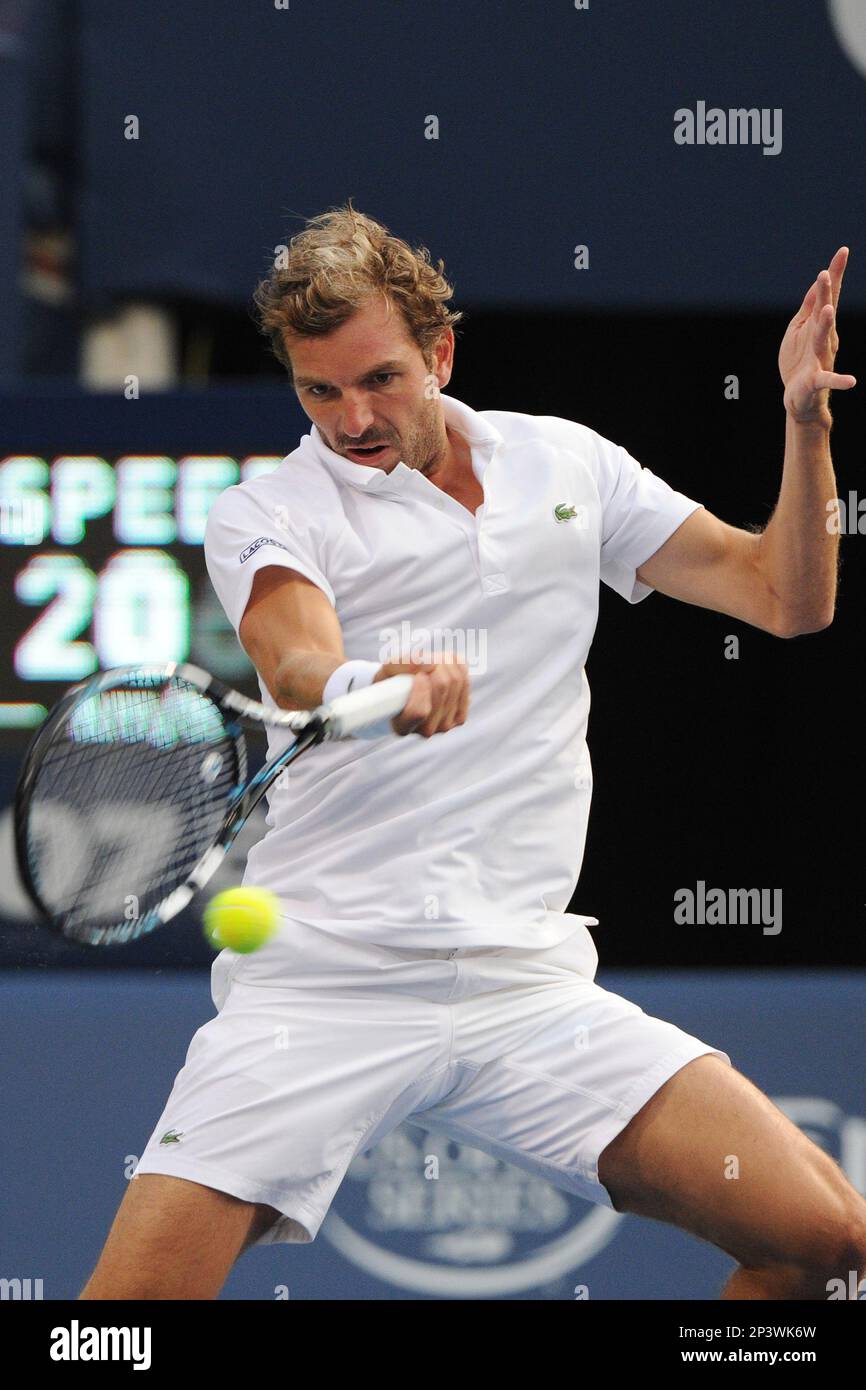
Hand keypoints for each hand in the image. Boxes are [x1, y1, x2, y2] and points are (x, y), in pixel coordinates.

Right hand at [373, 654, 469, 736]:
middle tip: (424, 660)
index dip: (421, 688)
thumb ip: (401, 665)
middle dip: (434, 666)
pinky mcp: (459, 717)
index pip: (419, 711)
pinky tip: (444, 667)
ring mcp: (444, 726)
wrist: (406, 695)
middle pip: (441, 688)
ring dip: (444, 663)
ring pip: (455, 681)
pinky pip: (465, 681)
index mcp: (402, 726)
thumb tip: (430, 663)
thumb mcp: (385, 672)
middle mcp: (424, 731)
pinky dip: (456, 667)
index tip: (417, 675)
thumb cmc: (392, 685)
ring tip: (431, 662)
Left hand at [779, 247, 856, 425]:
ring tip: (828, 310)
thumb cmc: (799, 361)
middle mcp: (823, 338)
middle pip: (824, 312)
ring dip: (826, 325)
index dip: (834, 274)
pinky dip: (840, 380)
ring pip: (823, 339)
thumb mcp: (799, 330)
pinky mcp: (816, 379)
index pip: (827, 296)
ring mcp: (820, 358)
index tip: (843, 250)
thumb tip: (817, 283)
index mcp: (817, 325)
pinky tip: (852, 382)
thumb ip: (808, 308)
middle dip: (825, 293)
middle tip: (824, 273)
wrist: (800, 397)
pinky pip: (829, 379)